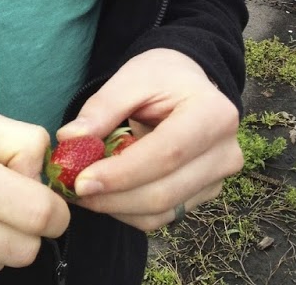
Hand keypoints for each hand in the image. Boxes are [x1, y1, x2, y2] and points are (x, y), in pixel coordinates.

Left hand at [53, 48, 242, 231]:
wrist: (188, 86)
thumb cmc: (162, 78)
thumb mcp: (132, 78)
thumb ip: (102, 107)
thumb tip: (70, 138)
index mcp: (214, 115)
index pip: (167, 154)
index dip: (122, 174)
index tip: (80, 181)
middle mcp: (225, 152)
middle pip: (164, 192)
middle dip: (113, 197)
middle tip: (72, 189)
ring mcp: (218, 178)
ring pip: (161, 211)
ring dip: (116, 208)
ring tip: (85, 190)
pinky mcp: (204, 195)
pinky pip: (162, 217)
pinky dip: (128, 212)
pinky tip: (108, 193)